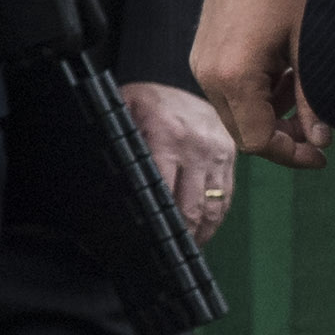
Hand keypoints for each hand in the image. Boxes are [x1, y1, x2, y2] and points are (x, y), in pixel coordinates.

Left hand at [127, 79, 239, 245]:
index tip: (143, 239)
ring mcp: (218, 155)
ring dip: (198, 234)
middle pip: (188, 206)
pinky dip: (213, 222)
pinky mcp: (232, 161)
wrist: (202, 79)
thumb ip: (117, 140)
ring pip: (210, 208)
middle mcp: (196, 147)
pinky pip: (225, 199)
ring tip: (183, 251)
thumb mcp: (127, 110)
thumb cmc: (154, 101)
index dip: (152, 218)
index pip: (158, 189)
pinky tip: (201, 234)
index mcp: (166, 135)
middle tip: (163, 255)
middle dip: (177, 236)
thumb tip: (102, 176)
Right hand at [193, 0, 325, 169]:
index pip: (257, 140)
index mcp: (234, 77)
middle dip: (283, 138)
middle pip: (244, 132)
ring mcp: (202, 68)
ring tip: (303, 95)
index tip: (320, 156)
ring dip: (271, 116)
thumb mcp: (309, 48)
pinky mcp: (203, 59)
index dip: (291, 154)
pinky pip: (229, 93)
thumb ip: (312, 98)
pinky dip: (257, 97)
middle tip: (317, 133)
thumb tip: (321, 140)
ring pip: (237, 114)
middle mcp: (209, 77)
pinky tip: (283, 78)